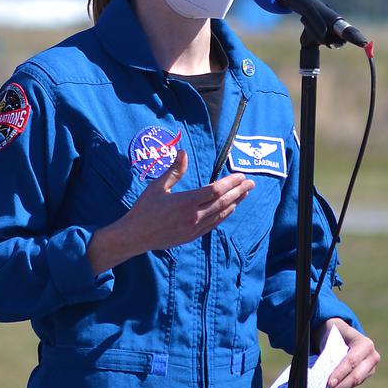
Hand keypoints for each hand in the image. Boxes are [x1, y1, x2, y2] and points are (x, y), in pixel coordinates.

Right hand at [87, 149, 254, 272]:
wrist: (136, 236)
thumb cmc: (144, 208)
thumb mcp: (157, 186)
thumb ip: (174, 170)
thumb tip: (183, 152)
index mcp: (186, 202)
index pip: (215, 190)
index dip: (230, 182)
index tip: (240, 175)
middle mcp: (194, 216)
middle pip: (223, 202)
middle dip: (239, 191)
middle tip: (251, 183)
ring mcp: (195, 228)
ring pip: (221, 214)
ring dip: (235, 203)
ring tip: (245, 194)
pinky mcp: (193, 236)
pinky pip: (214, 224)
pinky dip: (224, 215)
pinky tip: (229, 209)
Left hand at [315, 319, 379, 387]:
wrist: (341, 331)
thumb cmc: (334, 332)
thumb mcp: (332, 336)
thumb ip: (331, 350)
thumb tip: (322, 368)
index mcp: (365, 343)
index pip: (351, 361)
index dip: (340, 373)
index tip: (329, 383)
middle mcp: (372, 356)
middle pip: (356, 376)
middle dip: (340, 385)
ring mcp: (371, 367)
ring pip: (355, 382)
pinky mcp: (366, 374)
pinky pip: (353, 383)